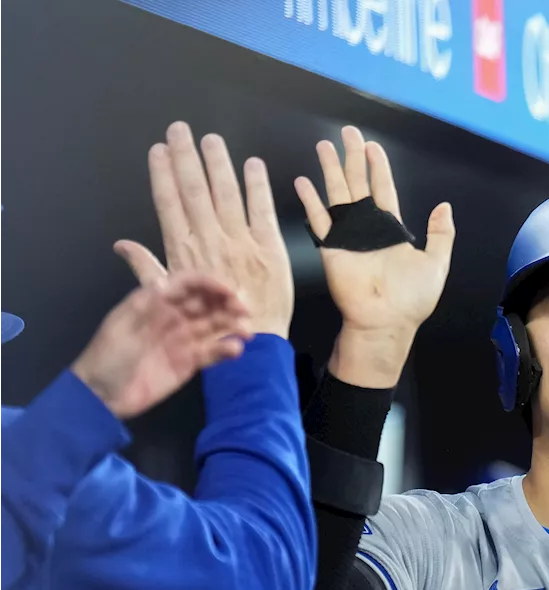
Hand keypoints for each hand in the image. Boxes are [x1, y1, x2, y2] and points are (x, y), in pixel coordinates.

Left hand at [71, 272, 251, 419]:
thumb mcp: (123, 325)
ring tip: (247, 332)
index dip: (211, 284)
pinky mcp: (190, 362)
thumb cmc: (108, 356)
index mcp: (156, 301)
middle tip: (245, 311)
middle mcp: (174, 315)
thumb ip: (148, 303)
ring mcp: (184, 339)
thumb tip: (169, 282)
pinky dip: (227, 349)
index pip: (189, 284)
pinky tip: (235, 350)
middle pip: (208, 302)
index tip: (229, 292)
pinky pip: (214, 352)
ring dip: (233, 324)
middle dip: (229, 302)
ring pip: (216, 325)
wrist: (101, 397)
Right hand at [115, 122, 293, 336]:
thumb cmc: (210, 324)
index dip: (162, 174)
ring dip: (218, 163)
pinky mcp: (269, 247)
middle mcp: (210, 242)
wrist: (254, 343)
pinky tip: (252, 165)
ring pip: (226, 194)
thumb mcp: (170, 298)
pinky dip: (257, 186)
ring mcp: (240, 242)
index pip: (168, 204)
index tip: (159, 150)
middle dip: (186, 157)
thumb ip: (147, 267)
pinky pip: (262, 210)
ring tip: (211, 140)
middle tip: (181, 130)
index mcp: (184, 252)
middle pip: (194, 191)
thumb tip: (122, 247)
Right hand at [296, 127, 454, 375]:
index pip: (383, 188)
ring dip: (330, 170)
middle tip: (347, 132)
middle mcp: (368, 227)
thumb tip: (444, 206)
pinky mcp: (331, 247)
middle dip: (352, 158)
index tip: (372, 146)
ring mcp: (348, 235)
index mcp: (391, 229)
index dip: (378, 167)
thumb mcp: (436, 262)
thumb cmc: (412, 298)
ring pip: (337, 194)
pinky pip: (319, 219)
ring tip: (323, 146)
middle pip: (358, 183)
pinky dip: (311, 201)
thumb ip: (441, 234)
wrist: (387, 322)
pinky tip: (303, 182)